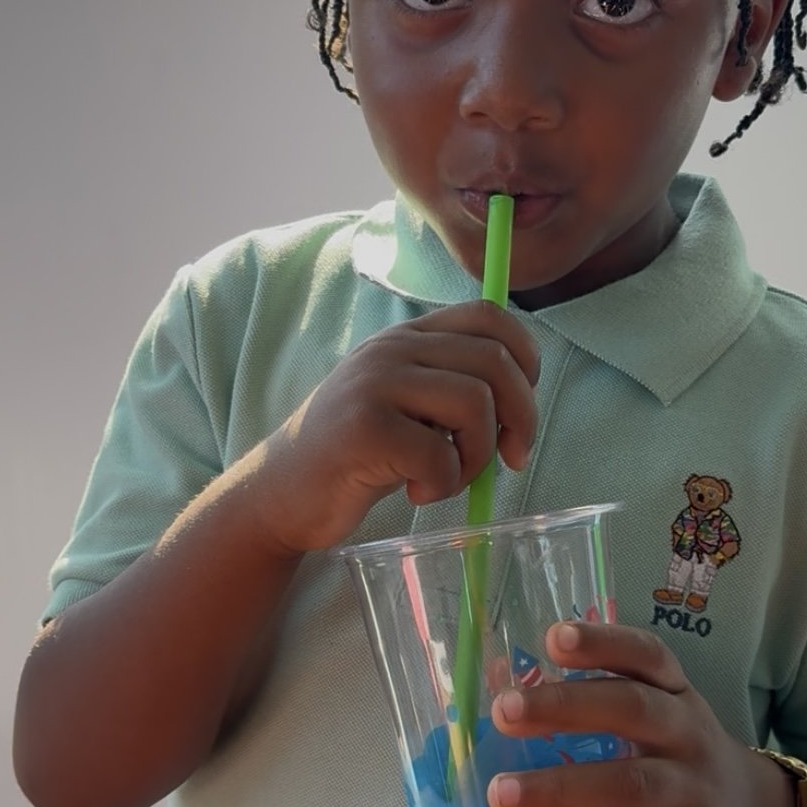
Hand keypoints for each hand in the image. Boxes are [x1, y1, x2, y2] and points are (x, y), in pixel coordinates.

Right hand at [252, 301, 540, 554]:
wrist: (281, 490)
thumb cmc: (357, 454)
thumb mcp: (404, 401)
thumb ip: (450, 384)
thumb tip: (522, 400)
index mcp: (407, 336)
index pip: (488, 315)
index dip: (524, 357)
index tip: (519, 406)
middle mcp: (392, 349)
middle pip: (494, 362)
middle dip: (520, 418)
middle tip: (509, 458)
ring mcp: (375, 384)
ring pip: (474, 405)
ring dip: (478, 456)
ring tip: (450, 478)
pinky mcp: (364, 430)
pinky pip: (440, 455)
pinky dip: (443, 485)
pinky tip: (417, 492)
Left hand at [486, 621, 800, 806]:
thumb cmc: (676, 759)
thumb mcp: (653, 718)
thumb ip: (591, 702)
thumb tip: (500, 687)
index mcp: (674, 693)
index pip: (646, 656)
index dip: (603, 643)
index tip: (553, 638)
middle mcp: (687, 733)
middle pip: (632, 710)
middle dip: (565, 707)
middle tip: (504, 711)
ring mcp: (693, 791)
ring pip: (630, 785)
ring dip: (561, 788)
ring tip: (501, 794)